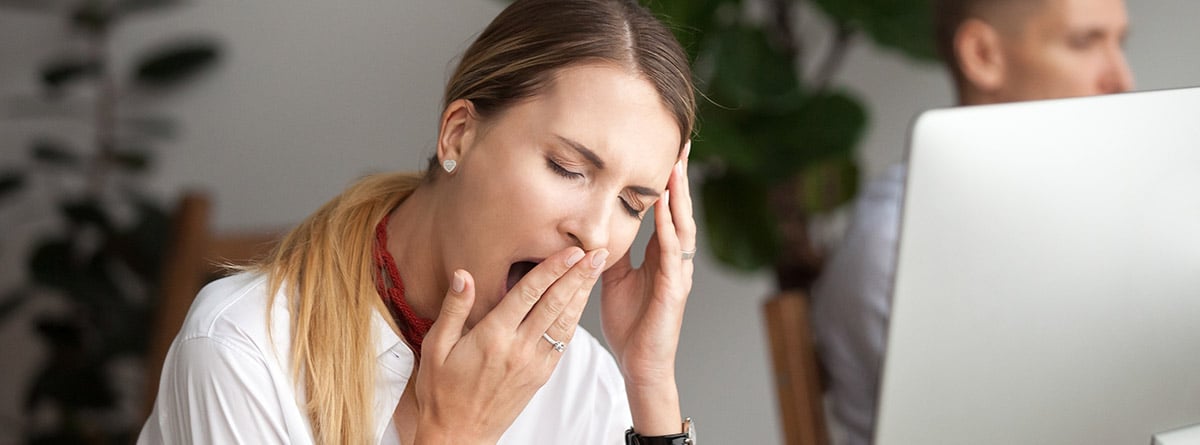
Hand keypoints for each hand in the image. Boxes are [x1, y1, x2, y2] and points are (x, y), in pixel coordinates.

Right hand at [413, 246, 607, 443]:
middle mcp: (518, 349)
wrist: (459, 435)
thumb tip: (464, 275)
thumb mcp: (435, 347)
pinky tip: (581, 303)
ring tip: (596, 270)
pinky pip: (562, 343)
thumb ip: (454, 309)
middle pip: (555, 304)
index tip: (571, 250)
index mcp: (493, 337)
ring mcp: (533, 364)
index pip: (529, 294)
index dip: (553, 269)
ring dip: (582, 294)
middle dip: (578, 275)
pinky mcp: (541, 376)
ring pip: (565, 322)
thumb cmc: (442, 391)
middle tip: (598, 252)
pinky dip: (574, 319)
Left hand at [600, 142, 694, 433]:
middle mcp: (674, 260)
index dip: (666, 180)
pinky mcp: (674, 290)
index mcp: (660, 256)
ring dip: (679, 195)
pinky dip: (669, 228)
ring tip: (675, 165)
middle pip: (680, 209)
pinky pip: (672, 253)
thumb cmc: (630, 324)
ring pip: (682, 226)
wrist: (640, 365)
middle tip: (681, 142)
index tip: (664, 148)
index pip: (666, 210)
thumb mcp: (613, 277)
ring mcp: (677, 274)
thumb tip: (592, 224)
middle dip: (679, 176)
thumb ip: (609, 250)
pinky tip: (665, 207)